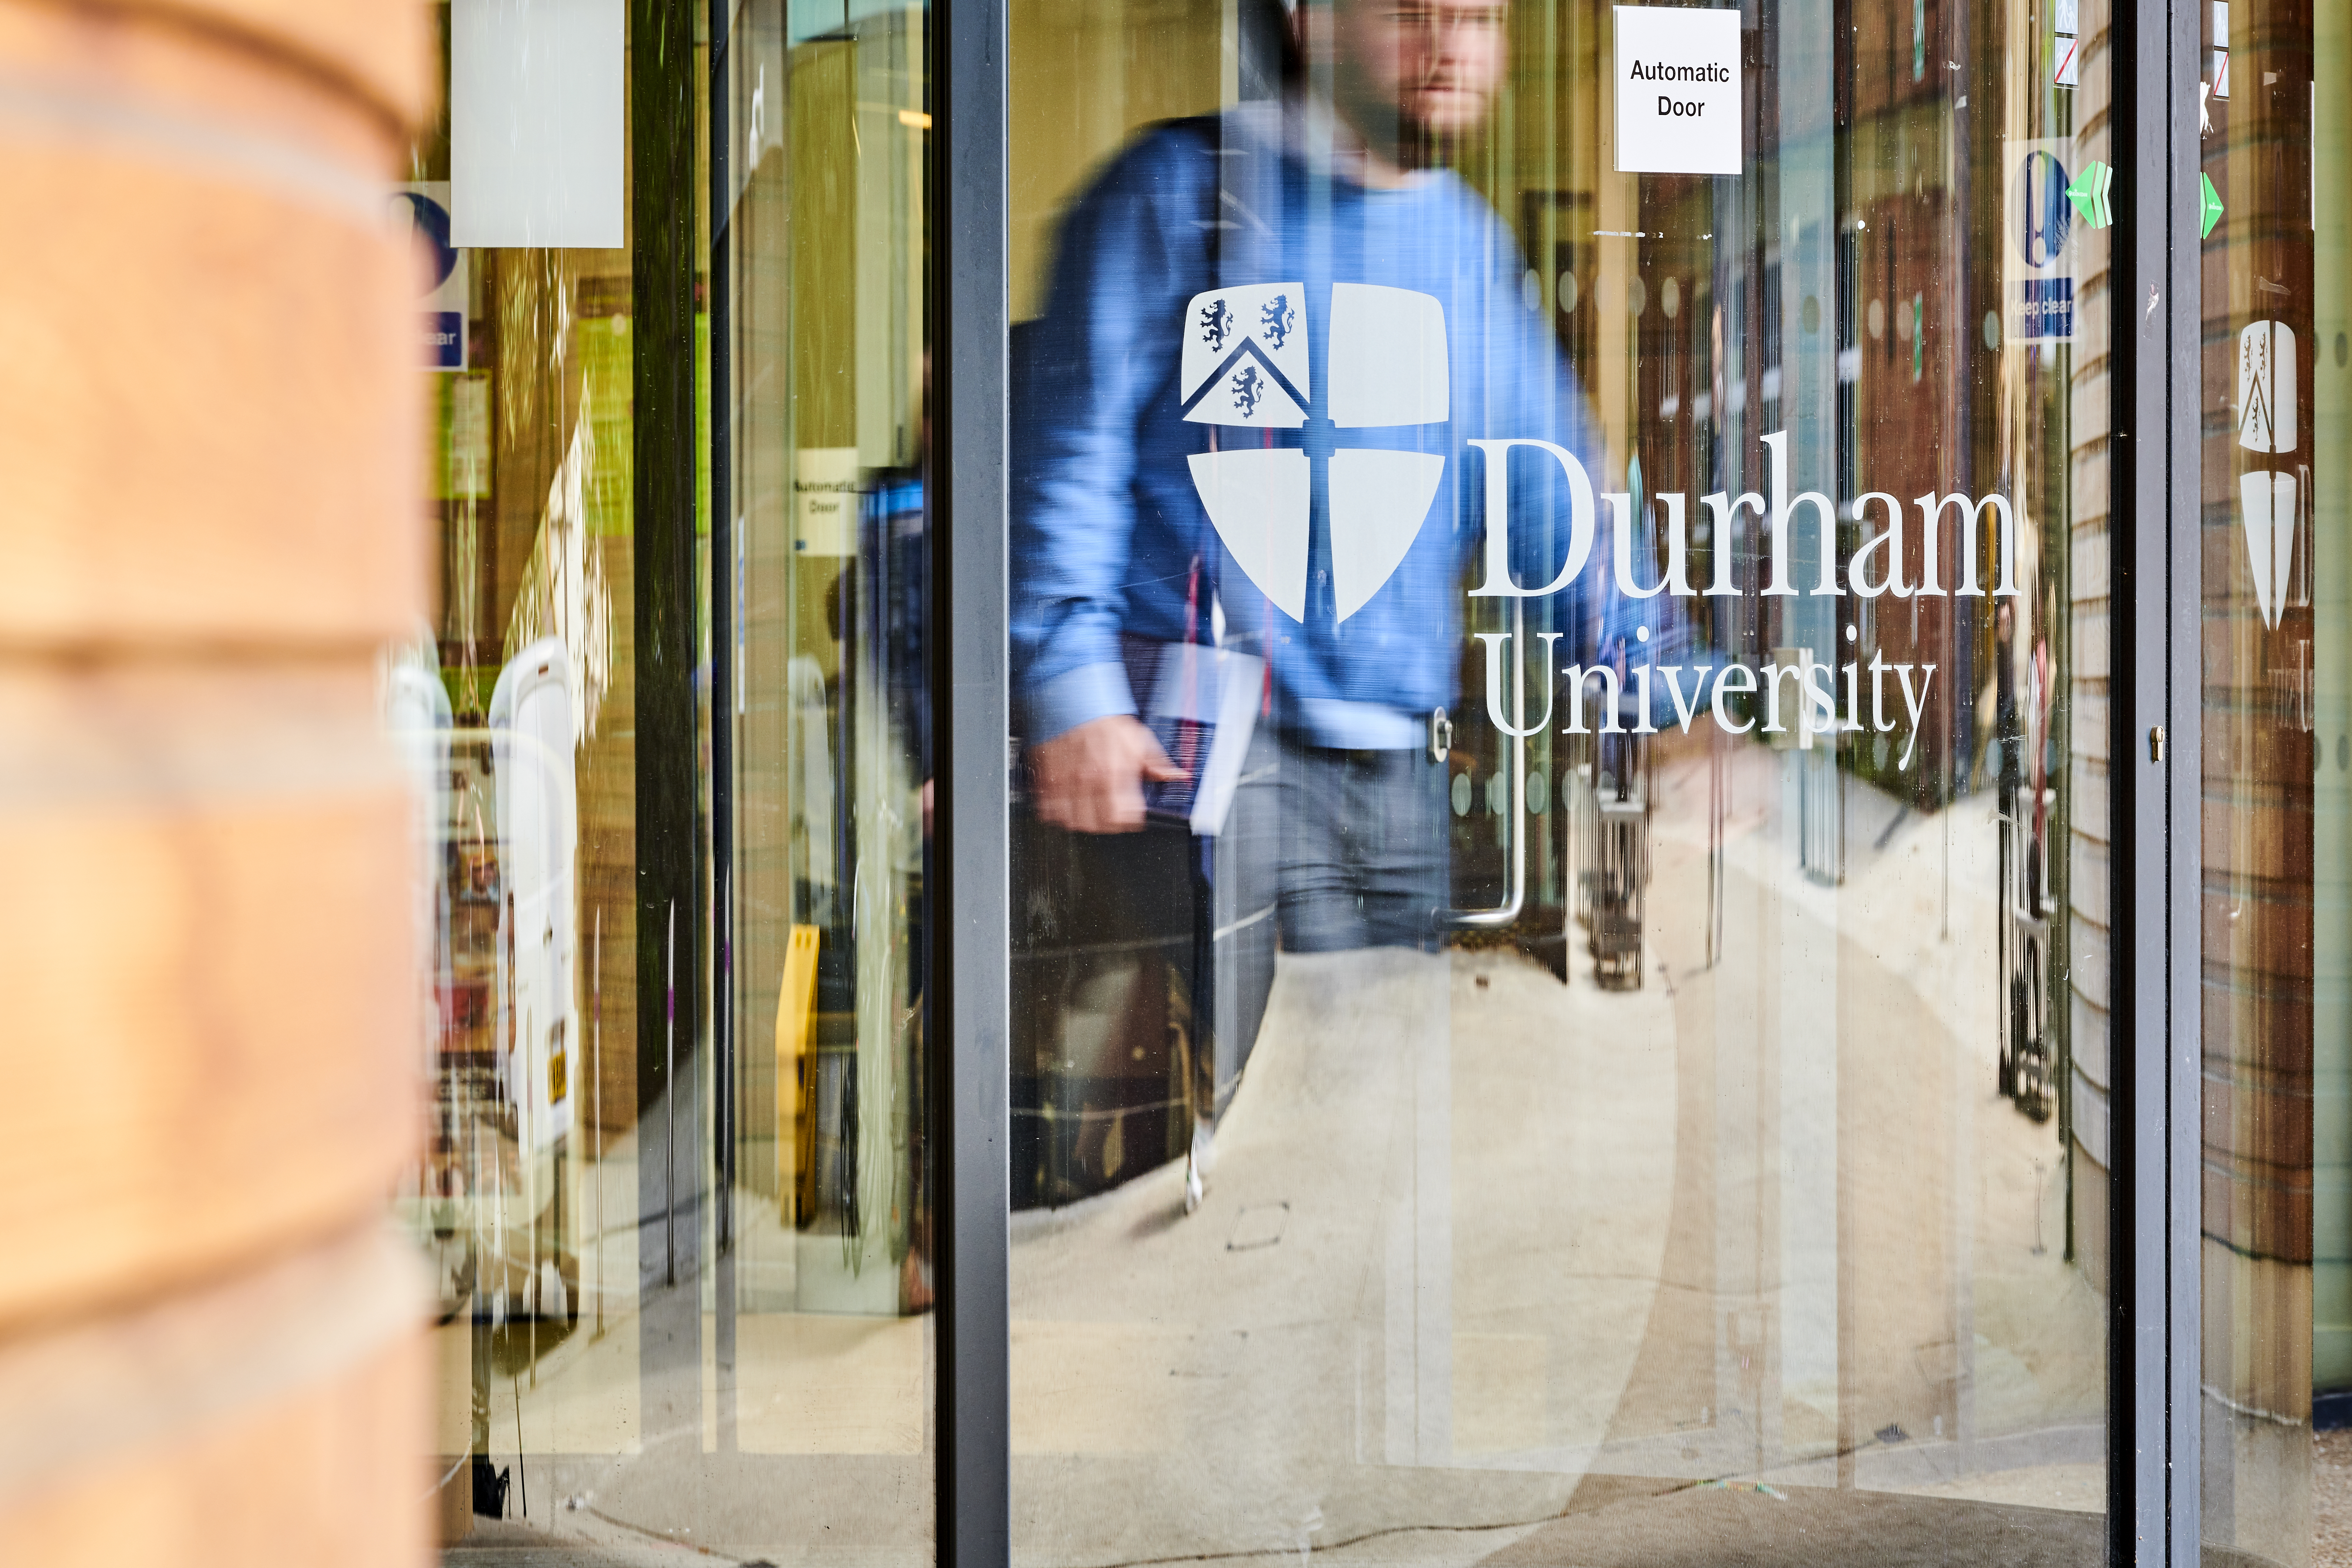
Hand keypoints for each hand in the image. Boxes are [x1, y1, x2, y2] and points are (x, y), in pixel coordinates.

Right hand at [1029, 715, 1184, 833]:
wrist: (1075, 703)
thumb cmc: (1106, 723)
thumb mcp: (1140, 740)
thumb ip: (1158, 764)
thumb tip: (1178, 776)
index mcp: (1115, 774)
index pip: (1122, 818)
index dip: (1128, 822)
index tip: (1130, 817)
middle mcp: (1090, 781)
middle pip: (1096, 825)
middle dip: (1105, 825)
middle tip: (1110, 818)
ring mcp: (1066, 782)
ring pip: (1072, 821)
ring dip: (1081, 823)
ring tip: (1088, 816)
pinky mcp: (1048, 778)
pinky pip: (1049, 809)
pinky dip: (1057, 814)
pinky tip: (1065, 809)